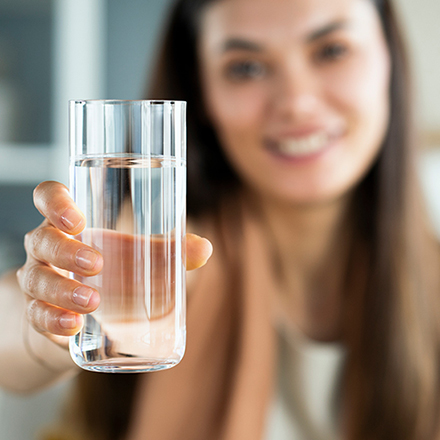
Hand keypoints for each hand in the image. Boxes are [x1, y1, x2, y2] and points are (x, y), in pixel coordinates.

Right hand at [16, 181, 212, 347]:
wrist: (81, 316)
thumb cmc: (109, 273)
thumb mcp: (134, 257)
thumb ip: (166, 250)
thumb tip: (204, 248)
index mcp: (69, 224)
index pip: (48, 198)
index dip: (54, 201)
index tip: (76, 217)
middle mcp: (48, 249)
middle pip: (41, 239)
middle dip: (66, 249)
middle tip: (96, 263)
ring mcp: (39, 281)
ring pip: (36, 278)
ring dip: (63, 288)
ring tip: (93, 301)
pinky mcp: (39, 314)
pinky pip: (36, 315)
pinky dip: (53, 319)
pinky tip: (73, 324)